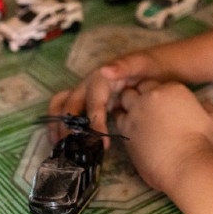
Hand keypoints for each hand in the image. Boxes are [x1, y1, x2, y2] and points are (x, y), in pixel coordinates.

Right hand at [47, 51, 165, 145]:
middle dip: (67, 126)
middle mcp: (89, 85)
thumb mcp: (141, 63)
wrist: (155, 67)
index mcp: (100, 78)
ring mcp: (87, 93)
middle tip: (70, 150)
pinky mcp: (88, 102)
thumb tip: (105, 70)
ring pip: (63, 107)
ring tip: (58, 147)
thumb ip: (125, 66)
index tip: (103, 144)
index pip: (93, 103)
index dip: (95, 123)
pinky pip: (71, 113)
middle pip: (69, 104)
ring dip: (57, 125)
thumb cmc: (149, 66)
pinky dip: (64, 126)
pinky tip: (66, 144)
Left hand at [116, 80, 212, 191]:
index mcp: (172, 89)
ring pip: (124, 101)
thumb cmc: (203, 142)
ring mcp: (136, 113)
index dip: (158, 93)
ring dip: (130, 107)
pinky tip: (133, 131)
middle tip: (148, 110)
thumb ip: (207, 107)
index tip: (162, 104)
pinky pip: (118, 120)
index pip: (157, 83)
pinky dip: (124, 123)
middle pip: (138, 88)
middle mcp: (151, 96)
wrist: (186, 166)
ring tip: (138, 119)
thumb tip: (203, 105)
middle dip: (141, 96)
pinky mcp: (126, 130)